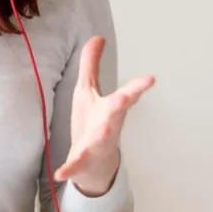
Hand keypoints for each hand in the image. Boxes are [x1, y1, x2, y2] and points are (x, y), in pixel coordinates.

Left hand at [54, 36, 154, 195]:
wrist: (93, 163)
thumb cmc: (94, 122)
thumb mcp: (89, 90)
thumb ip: (92, 63)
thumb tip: (97, 38)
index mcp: (108, 106)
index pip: (124, 92)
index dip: (137, 85)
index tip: (151, 78)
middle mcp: (106, 124)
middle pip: (117, 112)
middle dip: (123, 103)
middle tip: (130, 96)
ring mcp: (95, 143)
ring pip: (100, 139)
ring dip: (100, 136)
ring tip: (100, 133)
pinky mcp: (81, 160)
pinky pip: (75, 165)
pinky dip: (69, 169)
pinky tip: (61, 173)